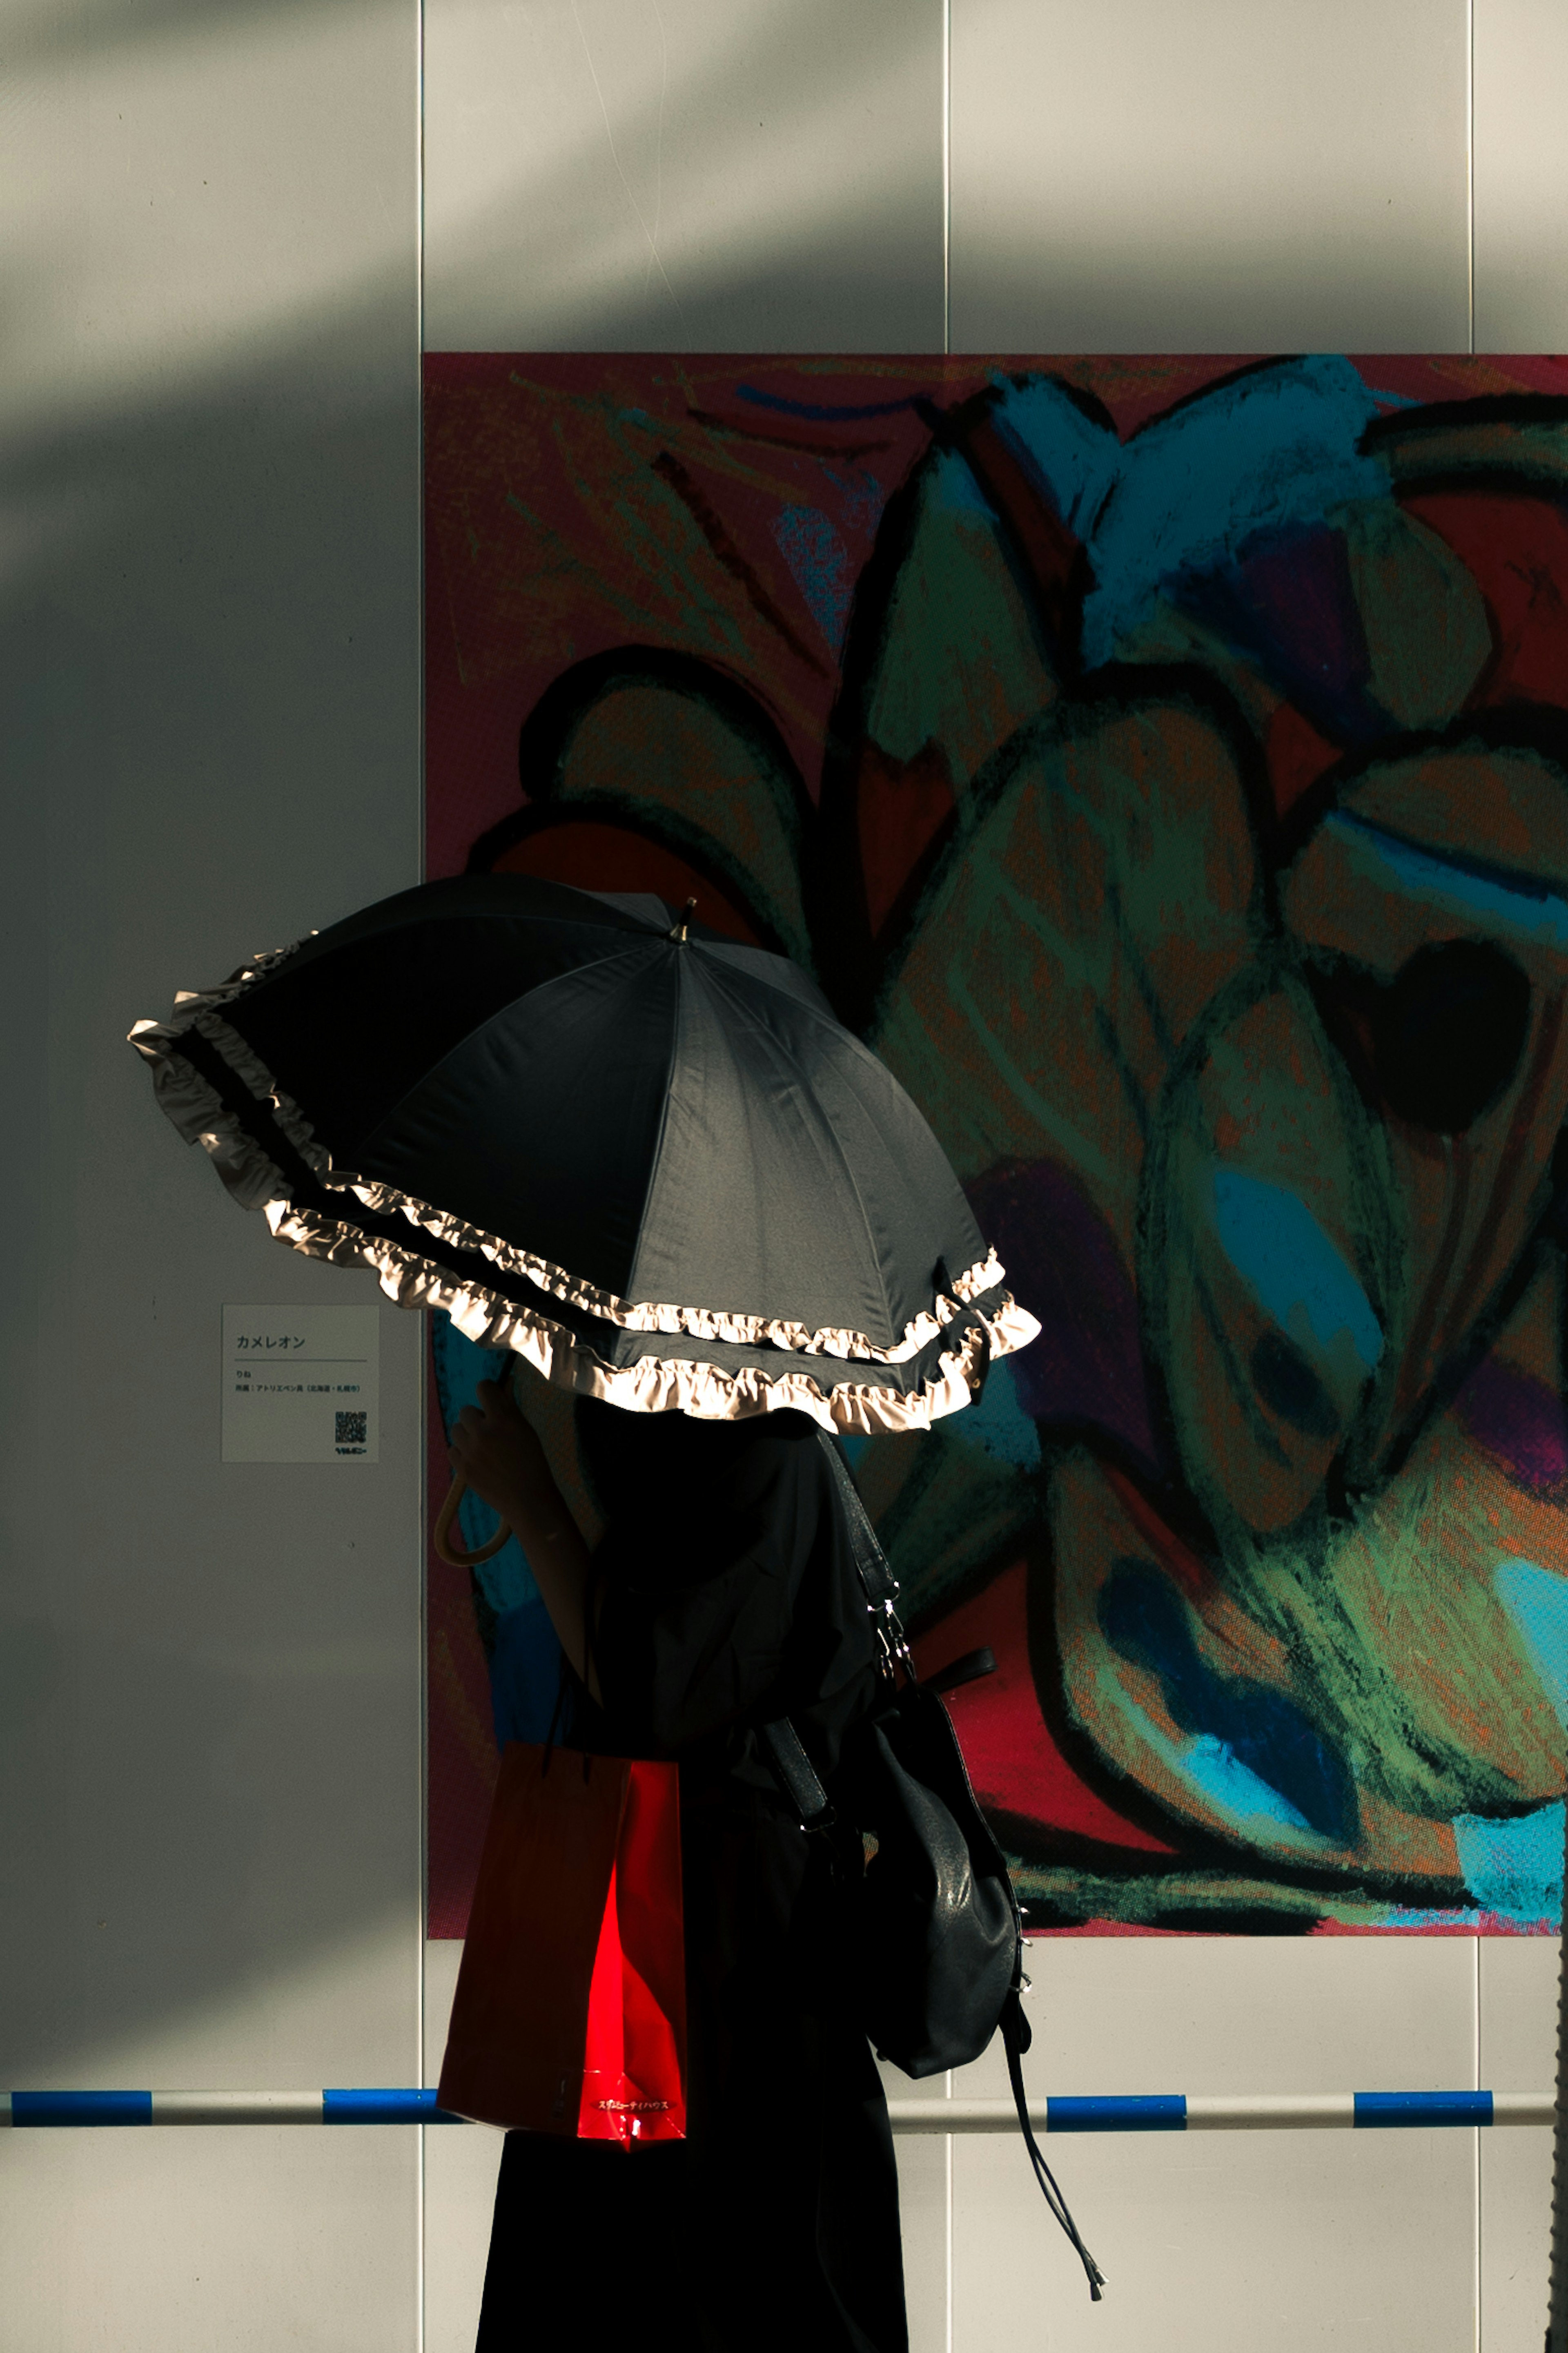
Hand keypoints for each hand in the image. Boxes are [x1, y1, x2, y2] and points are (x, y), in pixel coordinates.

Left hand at [448, 1376, 551, 1524]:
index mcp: (504, 1419)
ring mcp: (471, 1452)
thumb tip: (505, 1381)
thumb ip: (511, 1404)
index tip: (493, 1400)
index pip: (483, 1388)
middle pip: (466, 1411)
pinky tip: (478, 1460)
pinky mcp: (462, 1468)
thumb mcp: (526, 1429)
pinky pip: (452, 1449)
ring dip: (468, 1435)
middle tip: (491, 1432)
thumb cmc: (532, 1462)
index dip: (488, 1391)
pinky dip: (462, 1453)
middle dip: (477, 1418)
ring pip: (457, 1429)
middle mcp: (484, 1433)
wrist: (528, 1500)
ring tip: (484, 1448)